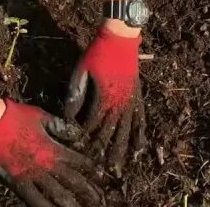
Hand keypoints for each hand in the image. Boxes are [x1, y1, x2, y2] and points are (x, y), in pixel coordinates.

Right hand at [0, 99, 104, 206]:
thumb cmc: (14, 115)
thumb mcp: (41, 116)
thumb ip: (59, 127)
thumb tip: (76, 134)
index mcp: (53, 147)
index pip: (79, 161)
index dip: (92, 170)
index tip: (102, 178)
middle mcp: (46, 164)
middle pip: (72, 181)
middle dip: (87, 191)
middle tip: (99, 200)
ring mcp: (32, 174)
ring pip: (56, 194)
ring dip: (71, 203)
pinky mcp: (17, 182)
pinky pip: (34, 199)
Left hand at [64, 26, 146, 175]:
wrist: (120, 37)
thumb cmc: (97, 52)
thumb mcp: (81, 70)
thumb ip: (76, 93)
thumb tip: (68, 115)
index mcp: (104, 96)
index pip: (93, 124)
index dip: (87, 138)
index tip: (82, 152)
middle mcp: (120, 102)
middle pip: (112, 132)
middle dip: (106, 151)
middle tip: (103, 171)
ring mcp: (131, 100)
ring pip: (128, 130)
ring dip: (124, 149)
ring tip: (121, 167)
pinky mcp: (137, 96)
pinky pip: (141, 119)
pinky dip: (140, 134)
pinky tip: (140, 147)